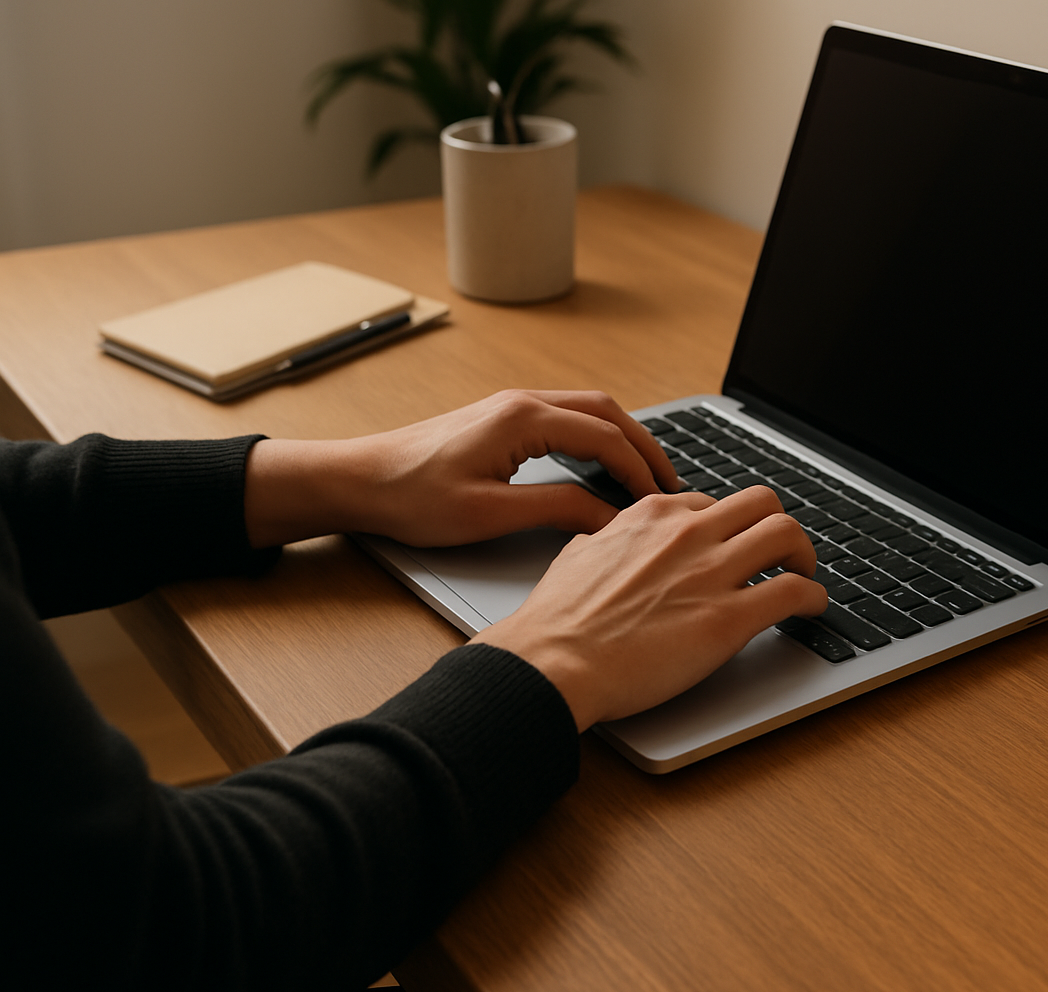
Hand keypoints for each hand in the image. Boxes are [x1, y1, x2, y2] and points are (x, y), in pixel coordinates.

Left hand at [244, 390, 681, 547]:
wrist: (358, 480)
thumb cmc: (411, 497)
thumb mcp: (489, 513)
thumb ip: (556, 510)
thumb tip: (608, 517)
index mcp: (523, 418)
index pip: (605, 438)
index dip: (640, 470)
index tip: (661, 501)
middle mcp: (522, 402)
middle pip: (606, 412)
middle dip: (645, 445)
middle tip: (672, 482)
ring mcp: (511, 407)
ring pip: (588, 410)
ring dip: (623, 437)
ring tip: (647, 473)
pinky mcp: (501, 419)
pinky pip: (566, 417)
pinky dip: (597, 436)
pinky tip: (603, 463)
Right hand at [471, 486, 827, 730]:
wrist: (554, 662)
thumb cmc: (557, 621)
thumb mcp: (576, 554)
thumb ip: (603, 542)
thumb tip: (606, 543)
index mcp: (652, 516)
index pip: (712, 503)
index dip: (730, 526)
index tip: (734, 544)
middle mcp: (688, 533)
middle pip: (762, 503)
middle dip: (778, 526)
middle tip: (783, 553)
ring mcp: (712, 572)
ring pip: (786, 534)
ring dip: (805, 554)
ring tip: (805, 575)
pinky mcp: (730, 617)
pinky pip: (794, 591)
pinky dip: (814, 598)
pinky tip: (812, 609)